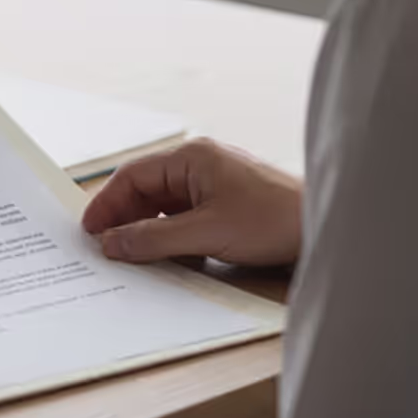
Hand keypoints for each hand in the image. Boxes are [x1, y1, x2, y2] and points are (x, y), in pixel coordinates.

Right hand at [82, 138, 302, 266]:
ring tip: (135, 258)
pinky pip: (185, 218)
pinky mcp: (227, 204)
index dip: (107, 204)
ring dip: (149, 231)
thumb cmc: (275, 221)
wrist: (327, 229)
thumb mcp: (207, 234)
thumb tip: (111, 243)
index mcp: (192, 158)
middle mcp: (200, 165)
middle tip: (107, 249)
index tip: (90, 232)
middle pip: (146, 191)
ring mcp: (214, 184)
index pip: (133, 176)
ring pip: (165, 207)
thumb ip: (154, 239)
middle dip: (125, 220)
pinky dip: (173, 237)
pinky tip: (171, 258)